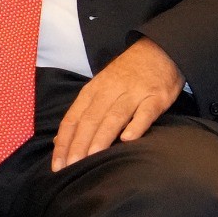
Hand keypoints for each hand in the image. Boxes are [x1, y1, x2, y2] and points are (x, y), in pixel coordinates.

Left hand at [52, 38, 182, 170]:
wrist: (159, 50)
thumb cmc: (126, 75)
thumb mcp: (99, 89)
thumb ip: (81, 114)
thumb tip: (60, 140)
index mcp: (92, 91)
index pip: (73, 119)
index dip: (64, 142)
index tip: (57, 164)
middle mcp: (110, 91)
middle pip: (90, 120)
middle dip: (79, 144)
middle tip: (71, 166)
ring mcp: (134, 93)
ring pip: (114, 116)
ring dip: (102, 137)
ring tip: (93, 157)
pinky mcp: (156, 96)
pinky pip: (145, 112)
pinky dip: (136, 124)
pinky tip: (128, 139)